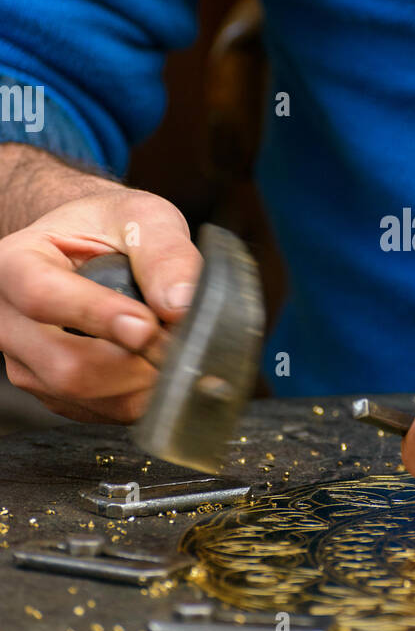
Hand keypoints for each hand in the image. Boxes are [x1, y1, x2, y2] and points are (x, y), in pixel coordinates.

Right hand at [0, 184, 200, 421]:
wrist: (90, 248)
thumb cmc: (109, 227)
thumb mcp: (140, 217)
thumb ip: (163, 252)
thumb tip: (180, 303)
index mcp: (13, 263)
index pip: (42, 297)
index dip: (98, 316)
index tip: (147, 326)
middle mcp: (7, 320)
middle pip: (65, 365)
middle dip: (135, 362)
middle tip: (181, 342)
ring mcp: (25, 363)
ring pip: (85, 396)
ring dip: (143, 382)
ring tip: (172, 347)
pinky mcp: (51, 393)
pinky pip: (99, 412)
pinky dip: (140, 396)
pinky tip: (155, 365)